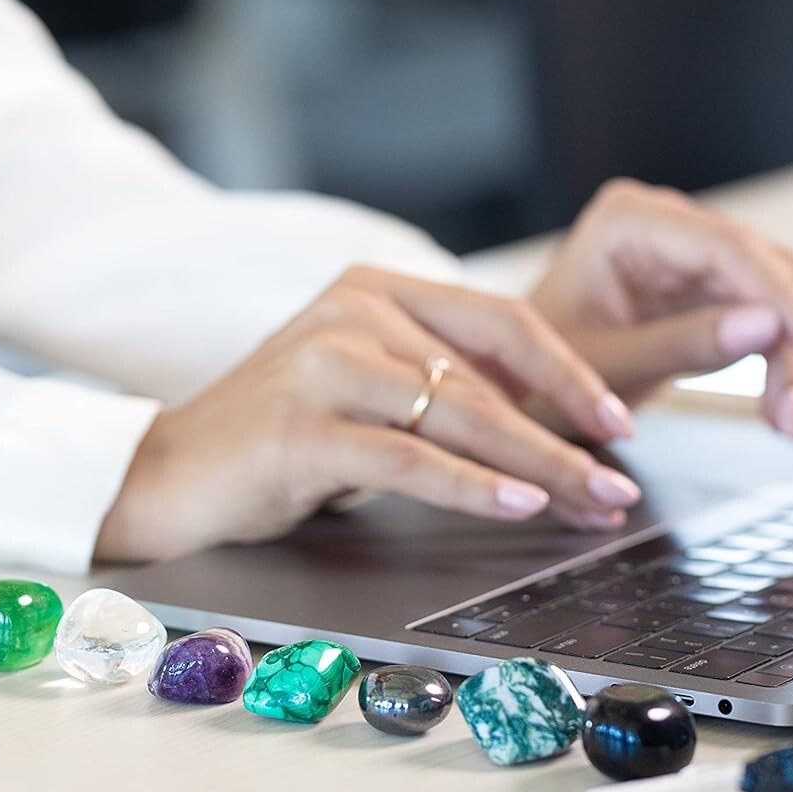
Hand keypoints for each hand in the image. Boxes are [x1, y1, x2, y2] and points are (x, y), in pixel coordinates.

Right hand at [95, 266, 642, 561]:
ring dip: (538, 462)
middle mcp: (353, 308)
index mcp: (378, 289)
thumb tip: (559, 427)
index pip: (500, 322)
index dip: (570, 372)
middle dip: (566, 434)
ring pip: (458, 412)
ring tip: (590, 500)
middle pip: (490, 374)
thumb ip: (446, 388)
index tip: (620, 423)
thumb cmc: (286, 440)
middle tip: (618, 483)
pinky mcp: (300, 426)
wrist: (171, 474)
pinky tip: (520, 502)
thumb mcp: (373, 393)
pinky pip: (409, 457)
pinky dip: (473, 484)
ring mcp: (322, 362)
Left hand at [529, 179, 792, 436]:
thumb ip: (683, 346)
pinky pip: (761, 318)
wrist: (514, 382)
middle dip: (791, 342)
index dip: (783, 297)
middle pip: (762, 268)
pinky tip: (786, 405)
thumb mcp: (605, 367)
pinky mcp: (702, 290)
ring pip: (774, 294)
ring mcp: (687, 256)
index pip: (727, 248)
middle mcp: (666, 225)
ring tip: (792, 420)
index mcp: (629, 222)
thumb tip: (769, 328)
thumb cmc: (534, 370)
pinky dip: (778, 362)